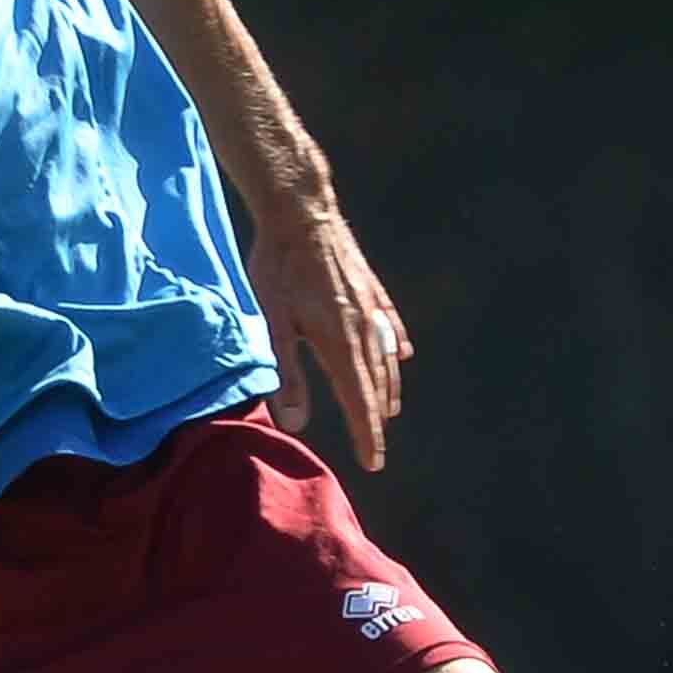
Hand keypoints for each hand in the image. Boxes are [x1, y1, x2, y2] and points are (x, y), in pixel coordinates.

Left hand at [245, 198, 410, 470]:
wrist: (300, 211)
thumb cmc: (278, 267)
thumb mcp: (273, 323)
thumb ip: (285, 373)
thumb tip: (296, 423)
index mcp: (340, 342)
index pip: (358, 400)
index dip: (366, 433)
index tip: (373, 462)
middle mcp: (364, 328)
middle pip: (375, 383)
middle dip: (376, 418)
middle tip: (376, 446)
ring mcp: (371, 306)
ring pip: (385, 356)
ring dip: (387, 386)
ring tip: (388, 409)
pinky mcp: (369, 285)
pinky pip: (388, 323)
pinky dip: (394, 343)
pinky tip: (400, 352)